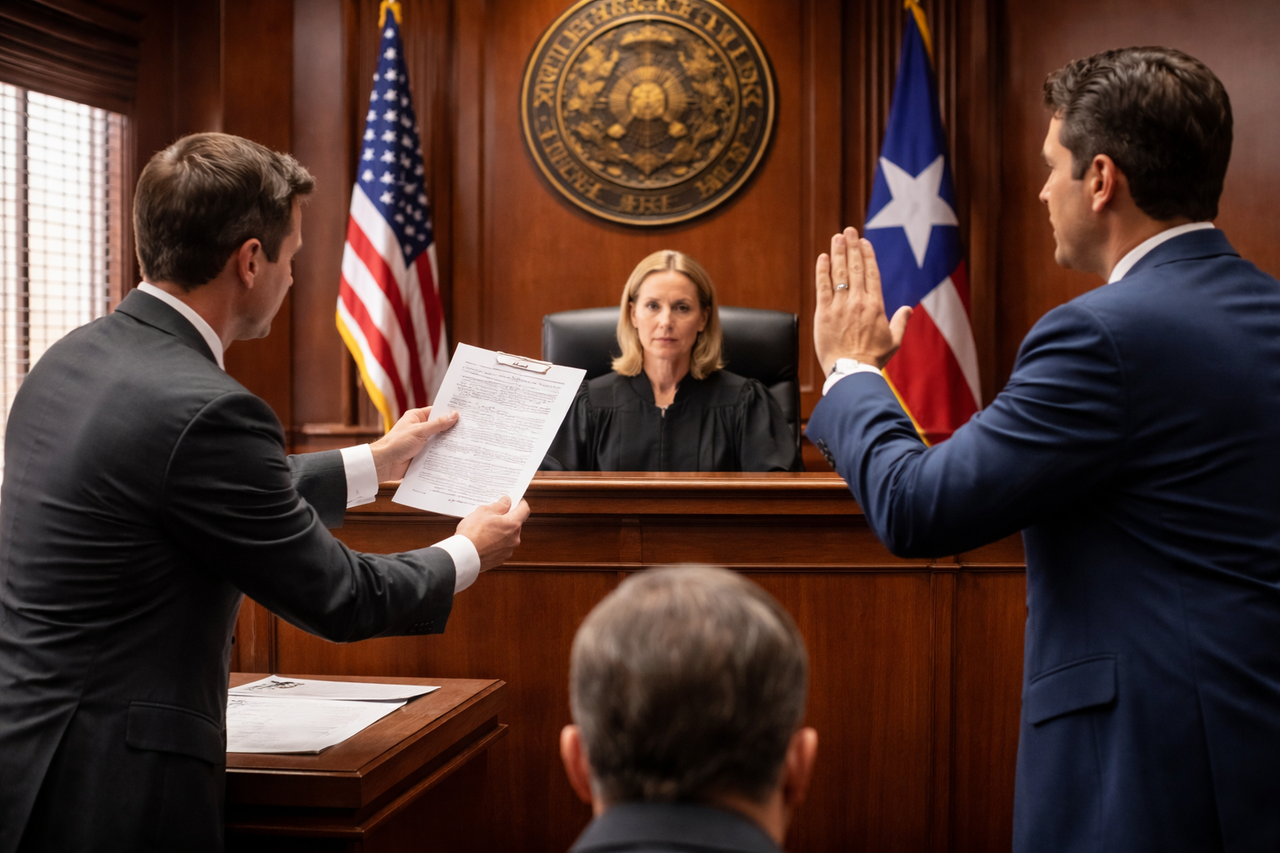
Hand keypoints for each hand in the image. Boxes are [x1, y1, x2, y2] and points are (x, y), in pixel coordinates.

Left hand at [369, 406, 458, 481]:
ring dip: (448, 443)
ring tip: (466, 443)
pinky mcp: (422, 455)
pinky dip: (443, 454)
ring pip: (439, 441)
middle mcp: (420, 428)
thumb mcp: (419, 431)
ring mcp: (421, 442)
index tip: (464, 413)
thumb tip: (454, 415)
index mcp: (417, 417)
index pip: (436, 411)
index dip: (449, 412)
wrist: (384, 464)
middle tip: (469, 429)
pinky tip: (456, 456)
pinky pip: (436, 453)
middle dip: (452, 429)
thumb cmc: (397, 443)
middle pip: (440, 427)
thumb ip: (438, 424)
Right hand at [456, 496, 529, 572]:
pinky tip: (483, 540)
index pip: (524, 510)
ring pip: (508, 536)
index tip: (515, 500)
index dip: (520, 503)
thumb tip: (506, 501)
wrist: (463, 555)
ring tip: (484, 529)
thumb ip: (499, 505)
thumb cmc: (472, 533)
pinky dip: (495, 543)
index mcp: (513, 524)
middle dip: (506, 518)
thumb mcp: (484, 511)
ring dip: (500, 531)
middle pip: (515, 524)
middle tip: (493, 514)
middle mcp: (514, 538)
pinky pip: (500, 547)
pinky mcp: (500, 559)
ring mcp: (508, 550)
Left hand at [814, 227, 912, 373]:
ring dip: (838, 253)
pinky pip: (823, 287)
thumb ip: (901, 322)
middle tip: (849, 230)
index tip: (864, 242)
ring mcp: (840, 306)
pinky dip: (822, 271)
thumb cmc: (873, 359)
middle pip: (856, 268)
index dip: (868, 255)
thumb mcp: (894, 341)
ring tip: (837, 238)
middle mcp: (859, 301)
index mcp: (876, 305)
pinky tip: (822, 258)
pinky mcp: (824, 313)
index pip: (872, 273)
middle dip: (852, 247)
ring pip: (839, 273)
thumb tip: (909, 309)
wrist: (852, 371)